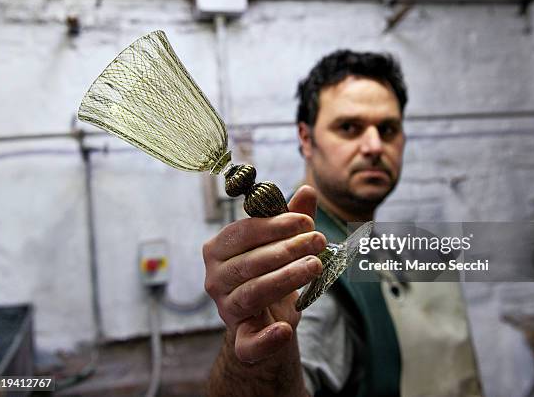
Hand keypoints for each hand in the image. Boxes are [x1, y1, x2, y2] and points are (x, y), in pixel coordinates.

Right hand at [203, 185, 325, 362]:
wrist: (270, 321)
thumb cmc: (272, 273)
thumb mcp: (284, 244)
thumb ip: (293, 219)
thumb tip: (307, 190)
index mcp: (219, 249)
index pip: (243, 232)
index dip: (275, 225)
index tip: (307, 221)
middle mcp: (215, 279)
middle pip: (250, 262)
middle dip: (288, 249)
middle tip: (319, 241)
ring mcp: (225, 310)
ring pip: (253, 293)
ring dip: (286, 278)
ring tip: (315, 266)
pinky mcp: (240, 340)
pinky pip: (248, 343)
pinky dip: (265, 339)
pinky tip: (285, 331)